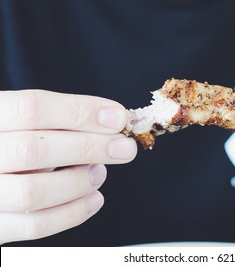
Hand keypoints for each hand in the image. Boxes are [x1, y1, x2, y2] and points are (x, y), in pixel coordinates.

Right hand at [0, 90, 136, 243]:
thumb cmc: (8, 142)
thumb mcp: (20, 122)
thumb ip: (56, 122)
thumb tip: (111, 123)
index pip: (32, 108)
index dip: (80, 111)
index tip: (117, 117)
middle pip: (34, 149)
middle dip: (89, 148)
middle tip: (125, 149)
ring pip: (32, 192)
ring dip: (78, 183)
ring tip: (99, 173)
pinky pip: (33, 226)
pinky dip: (72, 213)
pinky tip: (93, 199)